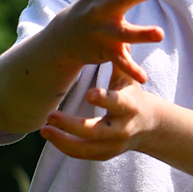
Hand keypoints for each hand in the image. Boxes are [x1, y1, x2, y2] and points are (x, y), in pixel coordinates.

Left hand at [40, 69, 161, 160]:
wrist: (150, 126)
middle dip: (71, 125)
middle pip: (95, 131)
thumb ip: (120, 61)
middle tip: (50, 115)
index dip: (104, 99)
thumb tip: (116, 36)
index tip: (88, 93)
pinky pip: (83, 155)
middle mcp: (122, 129)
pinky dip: (66, 148)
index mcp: (130, 107)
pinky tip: (50, 137)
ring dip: (62, 140)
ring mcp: (114, 145)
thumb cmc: (132, 94)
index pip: (117, 103)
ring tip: (43, 130)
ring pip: (86, 148)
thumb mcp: (128, 78)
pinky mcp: (106, 154)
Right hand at [55, 0, 169, 84]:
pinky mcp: (105, 51)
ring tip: (160, 34)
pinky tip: (143, 78)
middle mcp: (103, 8)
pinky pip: (120, 61)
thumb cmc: (90, 4)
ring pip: (124, 33)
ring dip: (141, 34)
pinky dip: (130, 70)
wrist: (63, 38)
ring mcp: (103, 31)